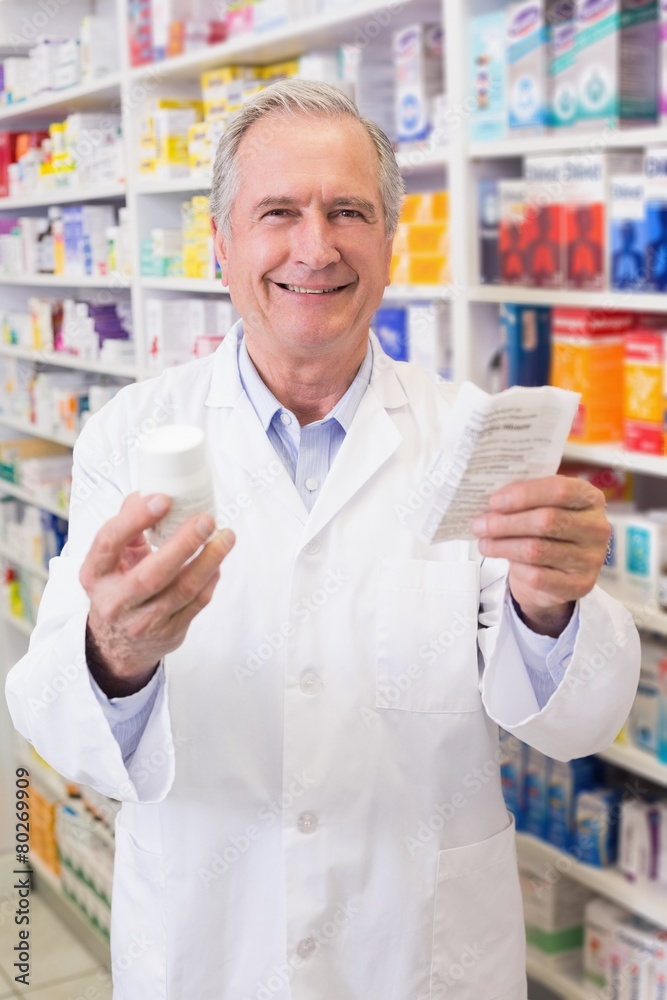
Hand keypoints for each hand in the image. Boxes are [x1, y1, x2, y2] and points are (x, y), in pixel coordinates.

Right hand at [79, 492, 234, 695]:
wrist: (117, 643)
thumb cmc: (117, 586)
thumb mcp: (110, 558)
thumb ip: (127, 526)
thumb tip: (148, 492)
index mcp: (95, 575)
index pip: (109, 543)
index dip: (135, 519)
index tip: (164, 499)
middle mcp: (115, 601)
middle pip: (152, 573)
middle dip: (183, 544)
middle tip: (206, 520)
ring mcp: (142, 622)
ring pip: (182, 590)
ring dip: (208, 560)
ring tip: (226, 537)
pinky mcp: (169, 633)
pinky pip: (196, 604)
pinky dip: (210, 579)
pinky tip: (217, 561)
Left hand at [471, 475, 609, 636]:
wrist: (560, 570)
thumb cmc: (548, 530)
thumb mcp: (542, 506)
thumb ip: (525, 498)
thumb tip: (491, 502)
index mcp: (590, 498)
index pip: (559, 490)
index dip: (523, 495)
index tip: (494, 501)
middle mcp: (596, 528)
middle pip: (546, 521)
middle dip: (505, 522)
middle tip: (479, 524)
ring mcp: (590, 559)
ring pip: (536, 550)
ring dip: (502, 545)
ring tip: (483, 542)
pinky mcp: (578, 585)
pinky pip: (537, 576)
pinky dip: (514, 567)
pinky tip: (504, 559)